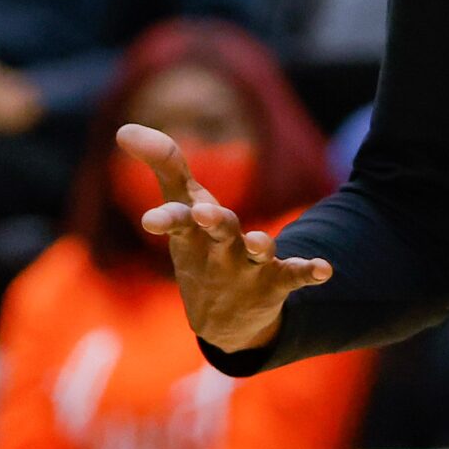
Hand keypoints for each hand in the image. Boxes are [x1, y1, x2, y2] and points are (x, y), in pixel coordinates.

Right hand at [118, 121, 331, 351]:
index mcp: (193, 234)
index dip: (165, 218)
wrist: (223, 320)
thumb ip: (163, 163)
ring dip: (259, 244)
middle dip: (213, 221)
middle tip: (205, 213)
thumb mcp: (181, 207)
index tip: (150, 222)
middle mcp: (219, 250)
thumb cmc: (198, 248)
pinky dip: (309, 271)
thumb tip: (123, 129)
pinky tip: (325, 269)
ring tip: (262, 241)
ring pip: (256, 253)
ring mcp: (248, 268)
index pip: (176, 220)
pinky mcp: (276, 281)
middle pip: (218, 231)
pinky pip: (294, 275)